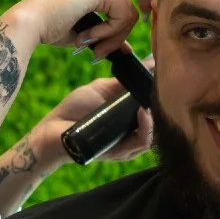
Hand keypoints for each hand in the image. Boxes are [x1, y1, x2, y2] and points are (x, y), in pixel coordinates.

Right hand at [8, 0, 155, 57]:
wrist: (31, 22)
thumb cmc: (50, 27)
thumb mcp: (87, 31)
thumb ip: (109, 35)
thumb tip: (128, 50)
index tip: (144, 17)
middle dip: (134, 20)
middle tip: (113, 42)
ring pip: (132, 13)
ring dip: (114, 37)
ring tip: (90, 45)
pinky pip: (122, 18)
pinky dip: (107, 33)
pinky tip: (86, 36)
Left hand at [31, 72, 155, 166]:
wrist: (53, 128)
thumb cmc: (75, 109)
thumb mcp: (101, 89)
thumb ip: (121, 82)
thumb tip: (143, 65)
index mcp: (128, 118)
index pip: (153, 110)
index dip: (161, 97)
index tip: (165, 80)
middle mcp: (131, 133)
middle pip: (158, 124)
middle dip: (163, 108)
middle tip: (164, 90)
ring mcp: (126, 145)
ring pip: (152, 135)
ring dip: (155, 119)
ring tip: (151, 103)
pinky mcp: (119, 153)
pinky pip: (140, 143)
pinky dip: (145, 128)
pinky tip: (143, 113)